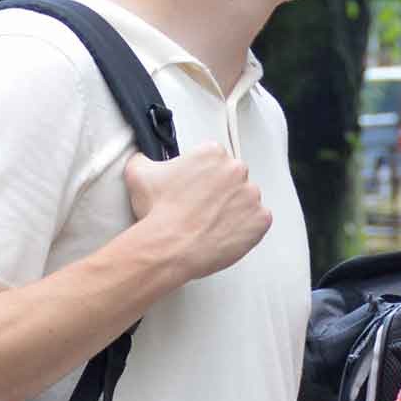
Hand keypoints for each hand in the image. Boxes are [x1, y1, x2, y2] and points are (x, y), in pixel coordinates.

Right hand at [122, 145, 270, 282]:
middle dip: (220, 191)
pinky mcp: (261, 220)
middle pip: (232, 177)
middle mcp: (237, 169)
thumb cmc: (157, 210)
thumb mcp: (139, 173)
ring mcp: (252, 195)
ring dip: (233, 209)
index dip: (201, 176)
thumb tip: (144, 157)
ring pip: (246, 199)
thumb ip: (144, 159)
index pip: (213, 159)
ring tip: (211, 224)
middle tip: (201, 209)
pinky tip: (225, 234)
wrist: (170, 247)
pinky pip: (258, 221)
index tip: (192, 190)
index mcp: (212, 153)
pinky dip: (246, 228)